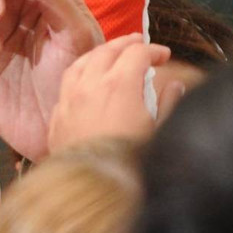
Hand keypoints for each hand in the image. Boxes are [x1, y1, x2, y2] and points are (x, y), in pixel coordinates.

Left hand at [46, 34, 179, 153]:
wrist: (93, 190)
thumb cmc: (132, 163)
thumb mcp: (160, 132)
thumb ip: (169, 102)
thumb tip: (175, 84)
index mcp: (119, 85)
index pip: (137, 53)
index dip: (154, 50)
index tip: (164, 56)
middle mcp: (90, 85)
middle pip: (107, 51)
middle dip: (126, 44)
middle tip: (139, 42)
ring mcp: (69, 99)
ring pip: (82, 63)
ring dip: (99, 54)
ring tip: (111, 53)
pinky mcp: (57, 116)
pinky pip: (67, 83)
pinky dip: (81, 73)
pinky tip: (87, 78)